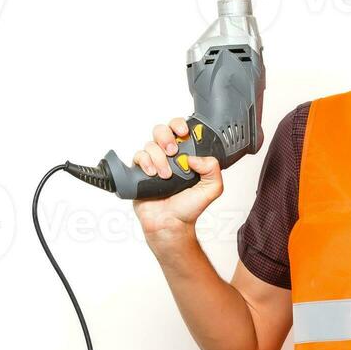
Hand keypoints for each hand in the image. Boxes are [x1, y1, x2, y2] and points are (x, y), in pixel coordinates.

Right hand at [131, 117, 222, 243]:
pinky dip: (145, 162)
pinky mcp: (140, 172)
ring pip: (150, 144)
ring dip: (158, 158)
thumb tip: (194, 157)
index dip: (179, 125)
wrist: (170, 224)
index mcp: (185, 156)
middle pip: (161, 131)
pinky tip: (152, 174)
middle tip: (172, 151)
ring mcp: (153, 163)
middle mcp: (168, 157)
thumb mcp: (211, 189)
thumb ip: (212, 169)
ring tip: (166, 175)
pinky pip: (138, 156)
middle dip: (166, 137)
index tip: (183, 132)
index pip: (180, 131)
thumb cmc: (188, 209)